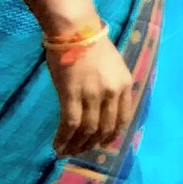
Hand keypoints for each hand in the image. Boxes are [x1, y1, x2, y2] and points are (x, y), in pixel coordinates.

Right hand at [42, 20, 136, 157]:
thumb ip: (113, 87)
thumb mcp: (115, 68)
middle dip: (92, 144)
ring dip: (76, 145)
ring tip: (66, 152)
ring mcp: (92, 94)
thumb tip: (105, 110)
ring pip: (87, 129)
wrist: (76, 31)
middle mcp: (112, 93)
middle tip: (80, 151)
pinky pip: (69, 123)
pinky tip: (57, 146)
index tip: (101, 144)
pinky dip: (63, 138)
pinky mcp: (71, 94)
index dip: (112, 135)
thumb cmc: (93, 46)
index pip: (123, 119)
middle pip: (104, 128)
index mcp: (125, 85)